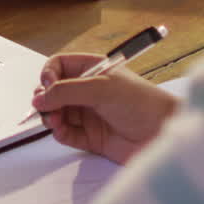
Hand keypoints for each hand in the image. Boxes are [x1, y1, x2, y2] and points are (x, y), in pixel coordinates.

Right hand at [30, 53, 181, 164]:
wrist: (162, 134)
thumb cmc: (143, 103)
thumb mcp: (102, 89)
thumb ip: (67, 91)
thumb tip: (40, 97)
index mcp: (93, 70)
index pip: (59, 66)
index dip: (49, 75)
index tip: (47, 86)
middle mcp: (88, 91)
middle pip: (53, 91)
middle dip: (46, 99)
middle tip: (46, 107)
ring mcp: (89, 114)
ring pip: (56, 113)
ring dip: (50, 117)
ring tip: (55, 121)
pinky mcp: (90, 137)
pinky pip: (65, 133)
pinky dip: (59, 133)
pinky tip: (61, 131)